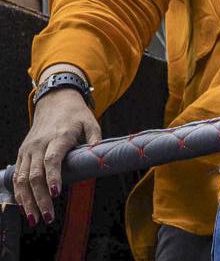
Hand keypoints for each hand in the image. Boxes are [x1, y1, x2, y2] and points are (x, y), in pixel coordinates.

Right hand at [11, 88, 100, 223]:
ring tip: (35, 219)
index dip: (53, 177)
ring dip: (27, 201)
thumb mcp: (92, 123)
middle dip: (40, 198)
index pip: (52, 159)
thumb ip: (95, 140)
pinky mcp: (22, 153)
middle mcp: (39, 144)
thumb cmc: (76, 115)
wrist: (55, 101)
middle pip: (35, 175)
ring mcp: (28, 149)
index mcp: (59, 136)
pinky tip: (25, 208)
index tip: (57, 193)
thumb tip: (101, 159)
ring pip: (22, 179)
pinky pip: (17, 176)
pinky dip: (19, 193)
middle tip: (47, 218)